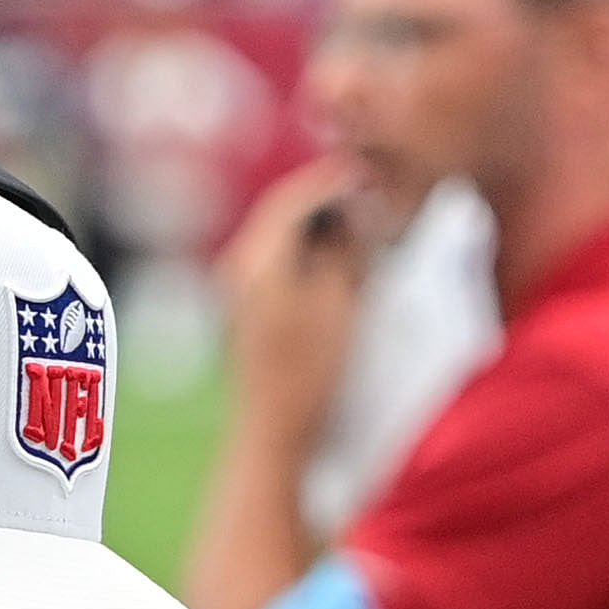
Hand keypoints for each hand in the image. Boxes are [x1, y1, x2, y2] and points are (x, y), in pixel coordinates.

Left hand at [210, 154, 384, 449]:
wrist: (274, 435)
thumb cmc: (309, 372)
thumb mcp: (339, 303)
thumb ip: (344, 251)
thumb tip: (350, 216)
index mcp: (258, 258)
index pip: (293, 197)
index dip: (333, 181)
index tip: (367, 174)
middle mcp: (241, 268)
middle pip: (284, 215)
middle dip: (326, 200)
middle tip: (366, 194)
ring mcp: (242, 292)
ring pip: (283, 240)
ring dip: (320, 228)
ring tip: (359, 226)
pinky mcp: (251, 315)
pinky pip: (282, 265)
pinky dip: (311, 255)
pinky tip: (340, 265)